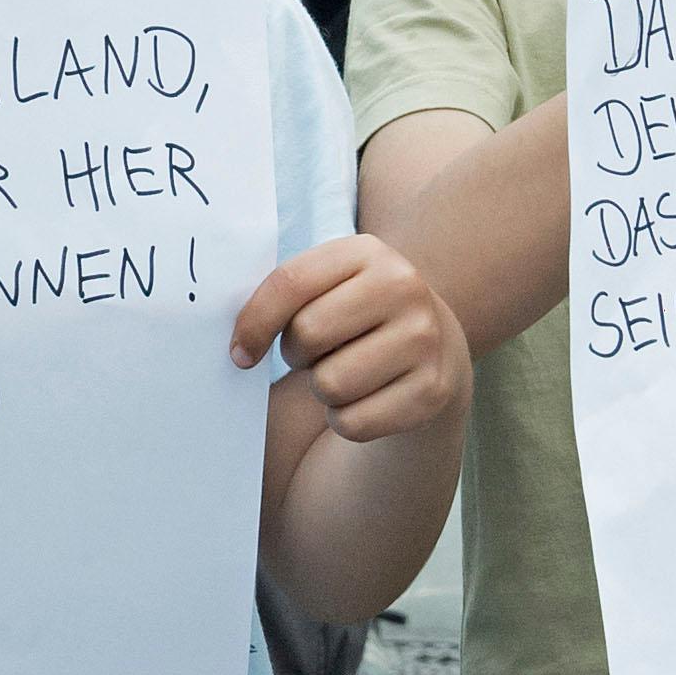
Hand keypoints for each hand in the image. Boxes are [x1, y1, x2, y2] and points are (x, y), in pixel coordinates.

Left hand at [233, 234, 467, 442]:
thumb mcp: (328, 285)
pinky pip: (354, 422)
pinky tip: (365, 398)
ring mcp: (423, 340)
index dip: (254, 322)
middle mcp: (404, 288)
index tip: (240, 351)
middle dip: (296, 354)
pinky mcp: (432, 391)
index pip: (290, 282)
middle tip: (314, 354)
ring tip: (344, 372)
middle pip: (307, 334)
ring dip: (322, 389)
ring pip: (330, 384)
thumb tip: (238, 344)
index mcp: (367, 252)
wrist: (436, 345)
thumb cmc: (355, 314)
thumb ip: (284, 294)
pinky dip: (346, 419)